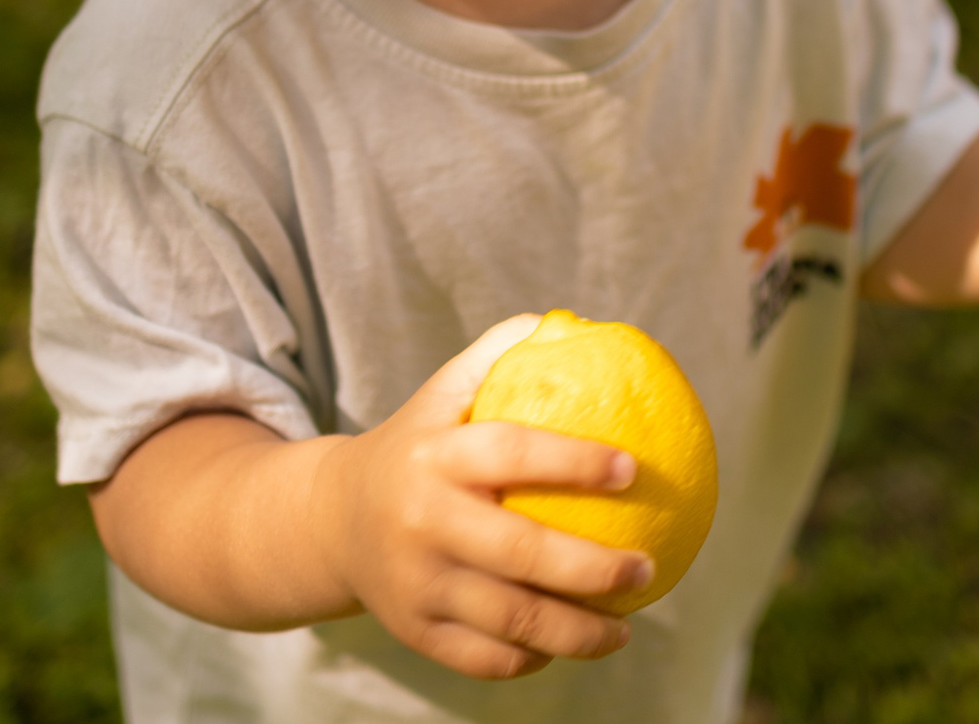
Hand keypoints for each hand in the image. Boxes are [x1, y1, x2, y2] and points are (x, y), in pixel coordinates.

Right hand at [310, 315, 654, 679]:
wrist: (332, 519)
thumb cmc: (418, 445)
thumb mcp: (443, 391)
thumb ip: (500, 352)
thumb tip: (571, 321)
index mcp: (436, 455)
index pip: (511, 452)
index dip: (573, 460)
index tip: (633, 468)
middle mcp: (423, 520)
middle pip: (519, 553)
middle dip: (593, 568)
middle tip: (647, 565)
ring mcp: (416, 582)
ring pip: (509, 619)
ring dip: (579, 631)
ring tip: (625, 627)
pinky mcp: (413, 631)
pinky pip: (485, 657)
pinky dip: (533, 658)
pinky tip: (569, 645)